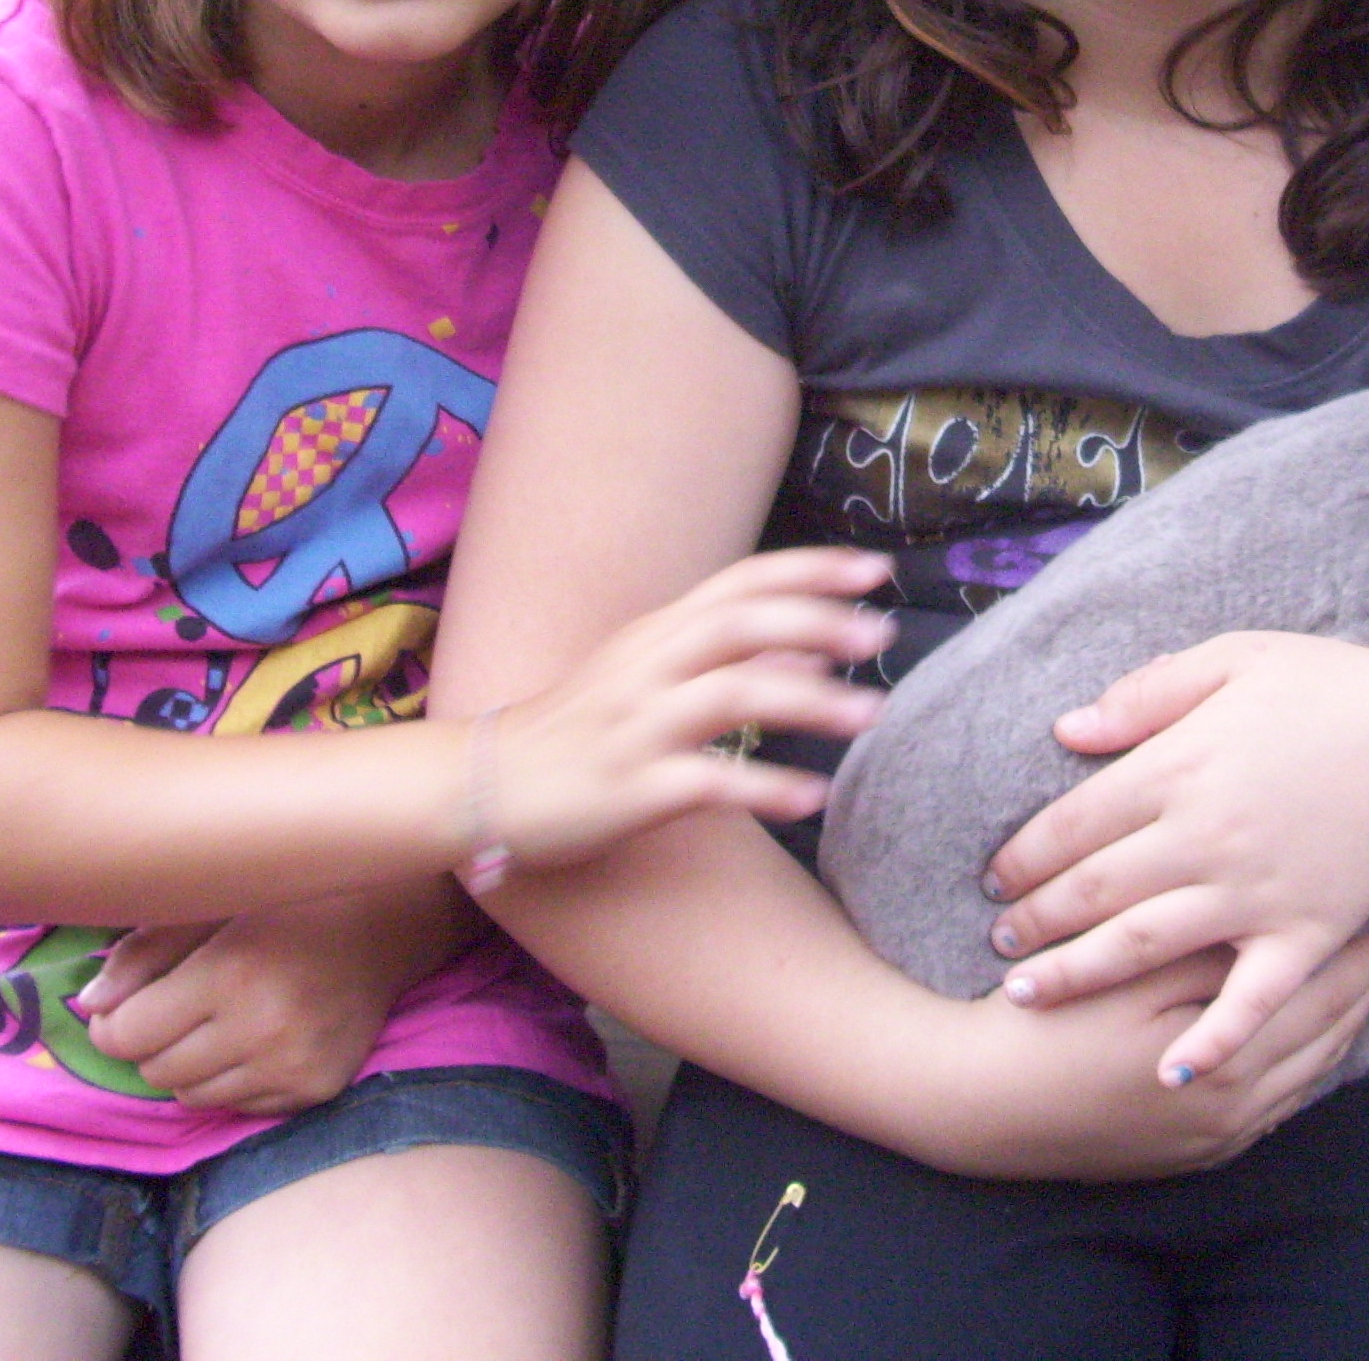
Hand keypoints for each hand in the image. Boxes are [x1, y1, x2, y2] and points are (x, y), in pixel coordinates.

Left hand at [74, 882, 465, 1112]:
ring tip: (220, 1023)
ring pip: (192, 1096)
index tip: (129, 1004)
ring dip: (190, 1066)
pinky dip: (234, 1081)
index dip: (114, 1022)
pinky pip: (239, 1107)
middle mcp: (263, 1028)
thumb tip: (90, 1007)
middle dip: (152, 1043)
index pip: (125, 1035)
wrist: (389, 923)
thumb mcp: (213, 906)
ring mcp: (293, 1066)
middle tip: (178, 1009)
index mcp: (230, 973)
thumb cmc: (289, 903)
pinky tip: (257, 1041)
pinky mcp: (316, 1089)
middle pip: (155, 1071)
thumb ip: (143, 953)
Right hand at [485, 546, 893, 867]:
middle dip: (819, 622)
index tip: (875, 570)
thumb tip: (815, 649)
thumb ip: (729, 658)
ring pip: (733, 695)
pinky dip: (766, 787)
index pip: (742, 581)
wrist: (485, 788)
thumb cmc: (580, 730)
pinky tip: (813, 798)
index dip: (811, 570)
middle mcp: (648, 667)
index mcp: (657, 632)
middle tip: (882, 634)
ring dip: (810, 701)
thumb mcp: (649, 677)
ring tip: (871, 716)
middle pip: (742, 624)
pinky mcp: (630, 787)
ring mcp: (638, 726)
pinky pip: (708, 781)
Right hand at [924, 928, 1368, 1180]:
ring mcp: (1215, 1139)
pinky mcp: (1193, 1152)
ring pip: (1306, 1073)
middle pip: (1325, 1036)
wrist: (979, 1106)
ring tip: (1365, 970)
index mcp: (1227, 1066)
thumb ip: (1206, 954)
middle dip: (1360, 980)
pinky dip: (1301, 1062)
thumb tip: (1276, 920)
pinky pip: (1275, 1104)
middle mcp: (1235, 1113)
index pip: (1316, 995)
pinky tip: (1310, 1030)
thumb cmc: (1046, 1027)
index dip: (1351, 943)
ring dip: (1338, 1020)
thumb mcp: (1127, 978)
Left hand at [982, 633, 1368, 1085]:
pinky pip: (1249, 1000)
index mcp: (1183, 766)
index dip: (1023, 854)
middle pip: (1094, 891)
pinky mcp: (1304, 936)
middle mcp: (1206, 837)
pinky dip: (1211, 1038)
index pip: (1075, 822)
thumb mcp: (1239, 657)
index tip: (994, 876)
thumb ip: (1150, 692)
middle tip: (998, 941)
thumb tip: (1068, 730)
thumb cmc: (1338, 689)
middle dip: (1033, 921)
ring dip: (1077, 974)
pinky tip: (1170, 1068)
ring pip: (1143, 947)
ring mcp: (1254, 895)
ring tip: (1026, 995)